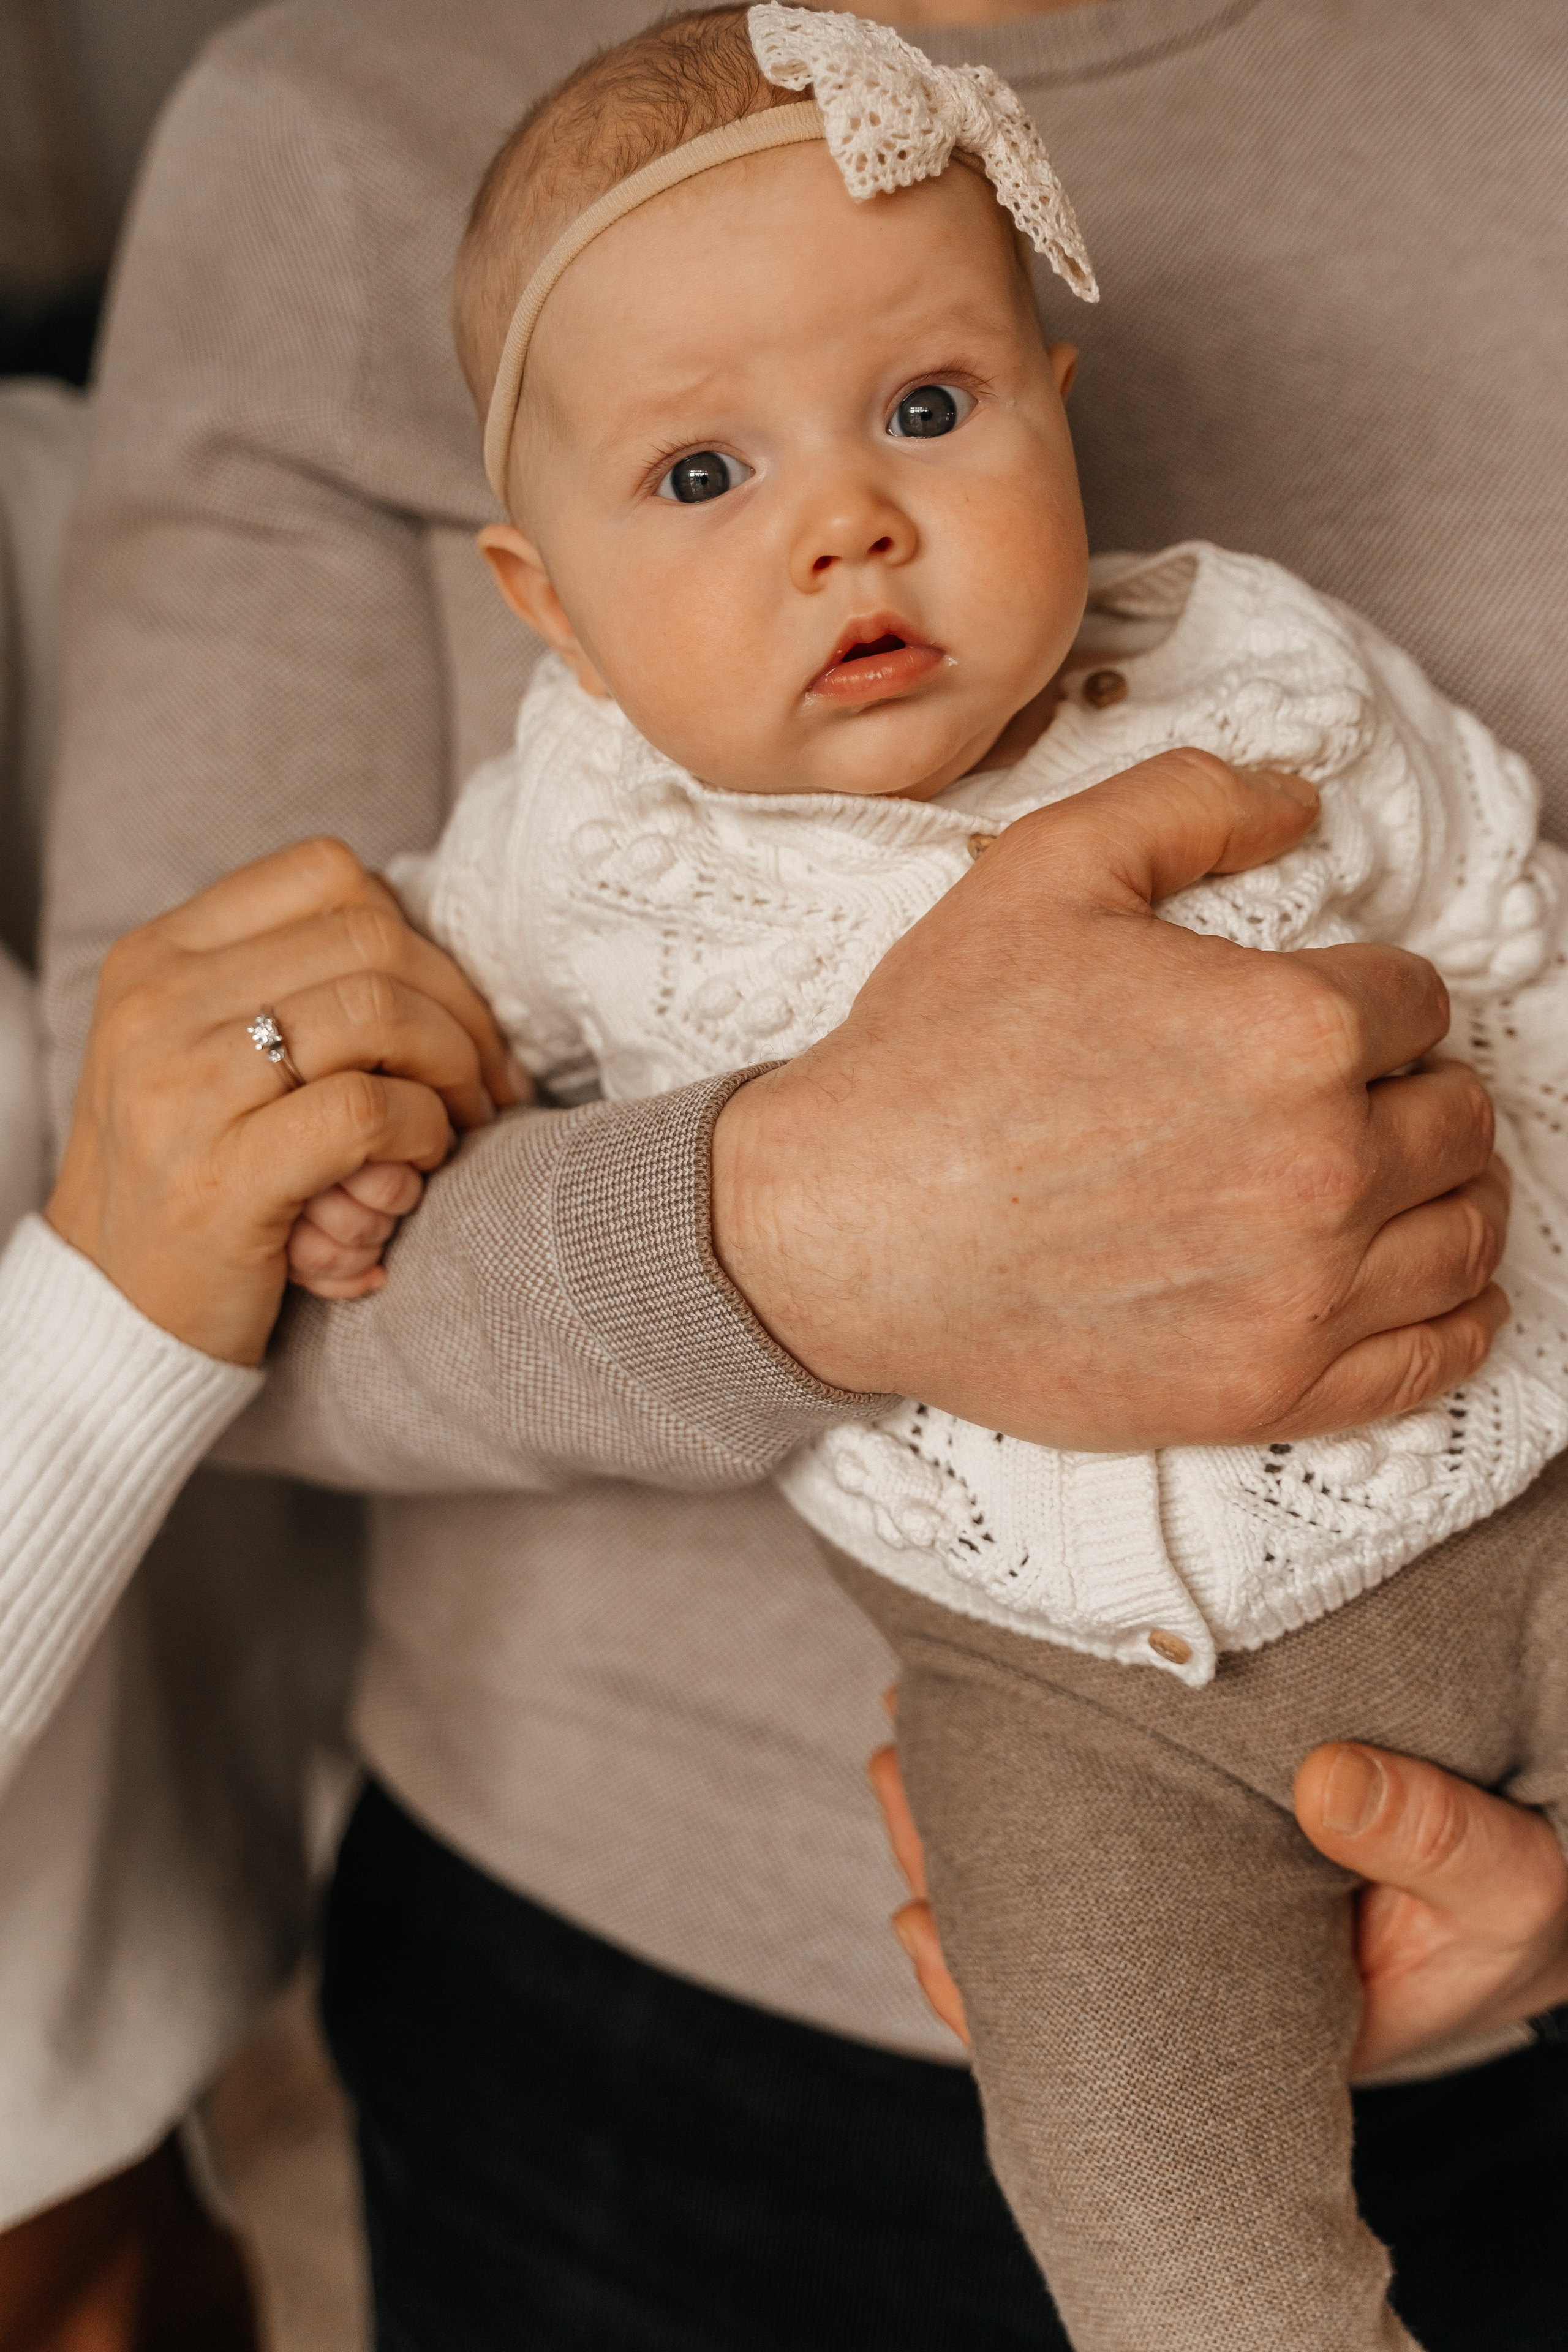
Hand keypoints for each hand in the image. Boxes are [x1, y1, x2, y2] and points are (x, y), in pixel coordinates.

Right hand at [48, 837, 521, 1363]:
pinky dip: (425, 1131)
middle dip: (459, 1008)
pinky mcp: (220, 1179)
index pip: (326, 874)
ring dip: (453, 1068)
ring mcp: (181, 1090)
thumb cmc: (191, 1172)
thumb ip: (286, 982)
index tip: (451, 1009)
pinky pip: (368, 1111)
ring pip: (378, 1012)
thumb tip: (426, 944)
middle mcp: (157, 1005)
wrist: (113, 1307)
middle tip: (485, 1078)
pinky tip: (419, 1163)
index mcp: (158, 955)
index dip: (419, 937)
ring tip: (458, 1120)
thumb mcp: (203, 1048)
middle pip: (371, 939)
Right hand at [713, 753, 1506, 1446]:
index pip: (1419, 1001)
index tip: (1323, 1017)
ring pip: (1465, 1232)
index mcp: (1291, 1030)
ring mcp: (1300, 1294)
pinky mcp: (1266, 1390)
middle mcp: (1321, 1166)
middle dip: (1413, 1091)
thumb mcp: (1047, 871)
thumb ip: (1191, 802)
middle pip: (1457, 1116)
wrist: (842, 1229)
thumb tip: (1301, 800)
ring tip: (1393, 1181)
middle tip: (1350, 1095)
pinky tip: (1428, 1284)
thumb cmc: (936, 1056)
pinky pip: (1436, 1355)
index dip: (1372, 997)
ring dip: (1445, 1194)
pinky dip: (1456, 1315)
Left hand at [870, 1721, 1567, 2072]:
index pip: (1093, 2034)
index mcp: (1260, 2024)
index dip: (994, 1988)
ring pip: (1050, 1881)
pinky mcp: (1202, 1842)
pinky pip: (1082, 1834)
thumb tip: (1323, 1782)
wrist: (1533, 1860)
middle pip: (1046, 1946)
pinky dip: (1015, 1790)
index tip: (919, 1908)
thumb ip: (1432, 1837)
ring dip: (969, 1814)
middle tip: (890, 1765)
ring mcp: (1196, 1906)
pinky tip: (954, 1737)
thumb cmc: (1516, 1888)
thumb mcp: (1509, 1878)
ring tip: (897, 1739)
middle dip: (954, 1867)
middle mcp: (1206, 1976)